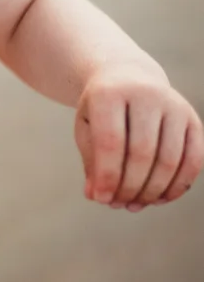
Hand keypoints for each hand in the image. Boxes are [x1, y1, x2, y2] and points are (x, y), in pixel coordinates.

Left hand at [76, 65, 203, 210]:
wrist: (127, 77)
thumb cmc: (102, 109)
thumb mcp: (87, 127)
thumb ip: (91, 161)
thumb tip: (97, 196)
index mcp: (110, 93)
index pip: (111, 141)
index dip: (108, 175)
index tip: (101, 199)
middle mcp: (146, 94)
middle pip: (142, 153)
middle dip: (130, 186)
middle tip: (118, 204)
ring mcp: (174, 105)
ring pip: (169, 159)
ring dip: (152, 191)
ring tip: (134, 205)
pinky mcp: (192, 118)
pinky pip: (193, 159)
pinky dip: (178, 185)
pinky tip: (160, 199)